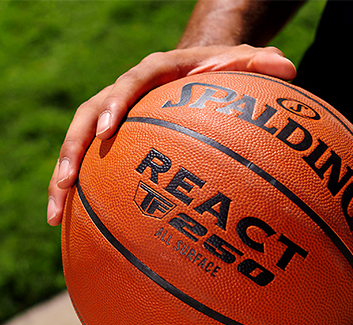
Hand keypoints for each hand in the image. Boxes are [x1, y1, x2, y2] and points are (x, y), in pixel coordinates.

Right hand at [47, 45, 295, 225]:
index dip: (115, 104)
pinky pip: (93, 165)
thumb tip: (289, 69)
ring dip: (65, 177)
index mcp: (155, 74)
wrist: (195, 70)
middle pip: (89, 117)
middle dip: (74, 149)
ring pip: (80, 145)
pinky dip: (82, 192)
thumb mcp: (243, 63)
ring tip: (55, 215)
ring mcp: (118, 119)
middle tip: (67, 182)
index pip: (131, 82)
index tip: (108, 131)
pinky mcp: (117, 142)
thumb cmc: (220, 72)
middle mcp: (127, 94)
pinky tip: (75, 224)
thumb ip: (260, 65)